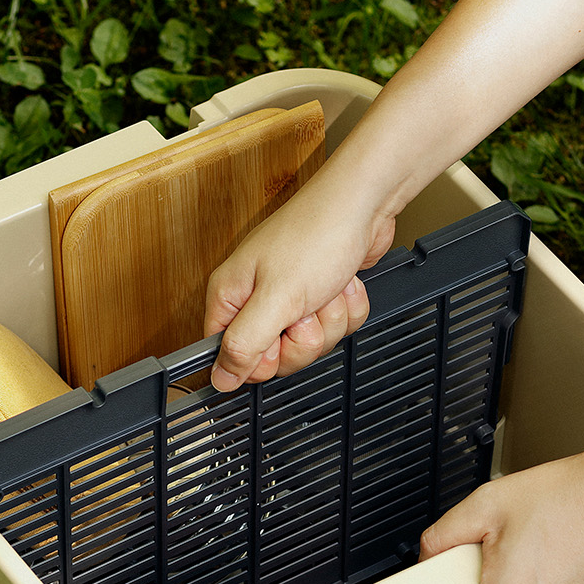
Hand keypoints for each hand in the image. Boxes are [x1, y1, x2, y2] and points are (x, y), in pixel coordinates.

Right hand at [203, 178, 394, 390]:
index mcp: (232, 295)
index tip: (279, 335)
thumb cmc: (317, 235)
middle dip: (305, 338)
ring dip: (330, 319)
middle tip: (307, 309)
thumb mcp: (276, 299)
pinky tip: (342, 283)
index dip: (261, 357)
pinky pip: (335, 325)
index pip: (232, 355)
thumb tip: (219, 379)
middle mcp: (257, 297)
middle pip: (277, 355)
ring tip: (326, 288)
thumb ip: (244, 343)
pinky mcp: (321, 293)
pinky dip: (347, 308)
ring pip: (311, 342)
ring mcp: (291, 296)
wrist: (365, 204)